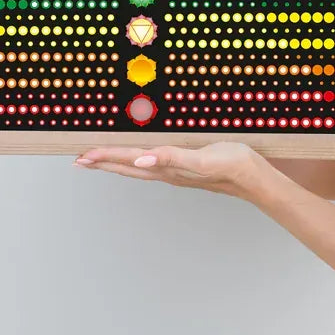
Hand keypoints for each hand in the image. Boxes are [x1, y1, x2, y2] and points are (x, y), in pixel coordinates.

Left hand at [73, 141, 274, 200]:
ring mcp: (176, 172)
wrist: (254, 178)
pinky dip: (137, 161)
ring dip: (116, 164)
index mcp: (167, 168)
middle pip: (126, 168)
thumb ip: (171, 158)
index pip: (128, 161)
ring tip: (100, 162)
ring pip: (137, 168)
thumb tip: (141, 160)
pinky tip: (139, 159)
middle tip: (80, 161)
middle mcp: (167, 172)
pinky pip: (153, 164)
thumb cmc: (232, 166)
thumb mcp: (202, 159)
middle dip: (102, 164)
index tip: (82, 156)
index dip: (105, 157)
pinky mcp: (186, 168)